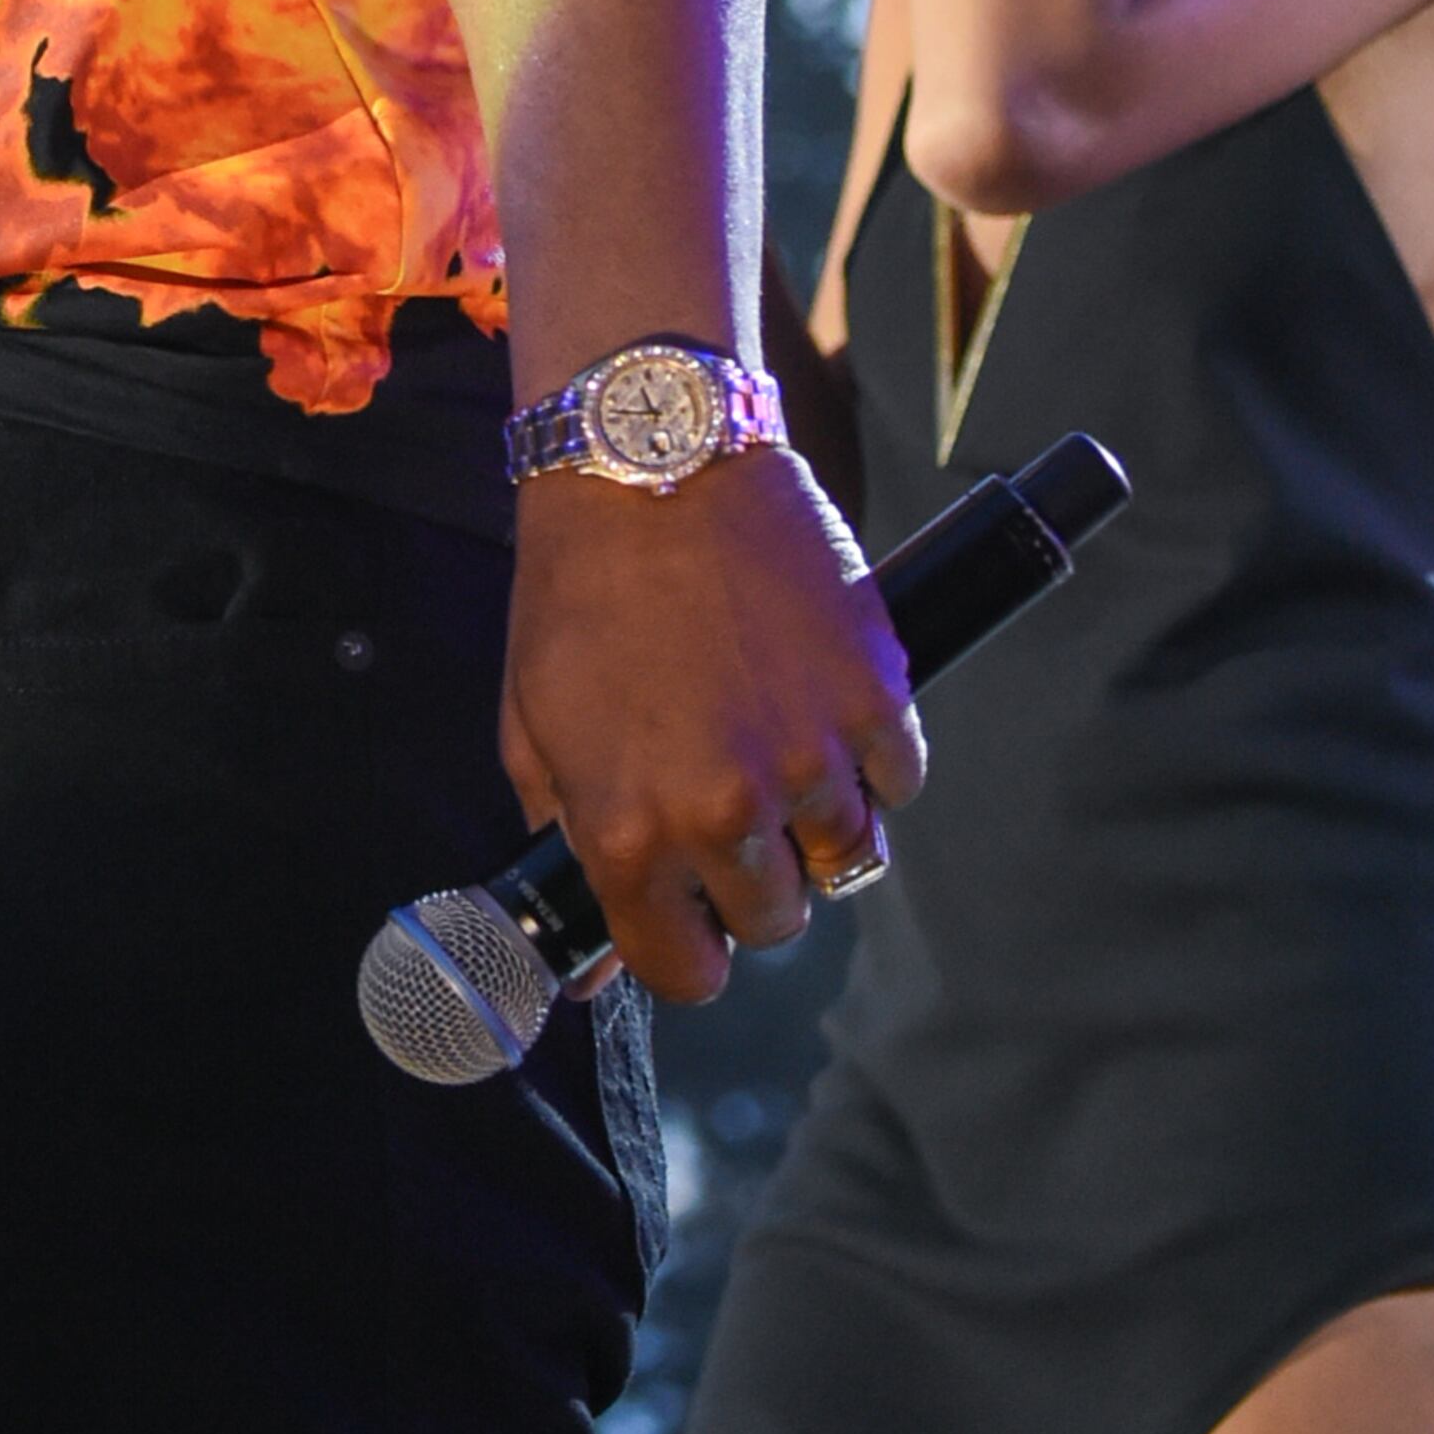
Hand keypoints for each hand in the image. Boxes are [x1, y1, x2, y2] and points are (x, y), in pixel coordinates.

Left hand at [499, 443, 928, 1001]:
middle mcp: (728, 808)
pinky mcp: (878, 695)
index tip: (686, 924)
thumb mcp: (535, 726)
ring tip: (778, 760)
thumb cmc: (580, 590)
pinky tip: (822, 712)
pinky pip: (898, 781)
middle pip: (776, 921)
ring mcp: (812, 754)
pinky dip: (870, 763)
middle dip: (750, 886)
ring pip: (849, 860)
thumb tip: (602, 960)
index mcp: (632, 828)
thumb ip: (568, 846)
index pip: (685, 971)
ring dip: (816, 830)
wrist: (652, 462)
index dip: (683, 953)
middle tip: (728, 822)